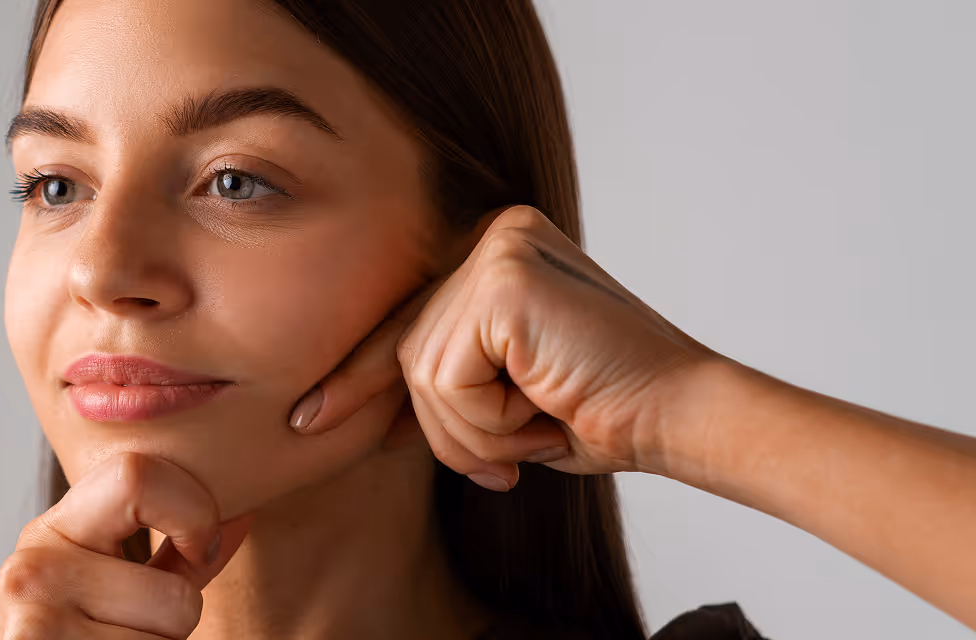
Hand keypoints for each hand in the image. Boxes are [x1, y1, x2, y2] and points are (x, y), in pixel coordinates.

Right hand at [0, 452, 252, 638]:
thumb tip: (241, 514)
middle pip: (175, 595)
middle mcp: (31, 568)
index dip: (193, 514)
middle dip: (176, 620)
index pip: (138, 476)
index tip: (195, 551)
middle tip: (134, 629)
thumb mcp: (113, 585)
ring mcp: (34, 622)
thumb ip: (175, 553)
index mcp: (52, 530)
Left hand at [288, 205, 718, 490]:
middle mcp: (494, 235)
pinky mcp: (504, 280)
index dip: (357, 378)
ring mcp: (498, 249)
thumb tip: (372, 412)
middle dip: (445, 430)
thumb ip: (446, 384)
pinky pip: (447, 380)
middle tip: (505, 464)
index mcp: (495, 253)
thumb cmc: (603, 411)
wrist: (679, 416)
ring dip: (475, 433)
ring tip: (538, 432)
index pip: (406, 320)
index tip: (308, 418)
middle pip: (409, 352)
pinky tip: (544, 413)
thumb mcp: (503, 395)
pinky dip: (489, 422)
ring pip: (423, 373)